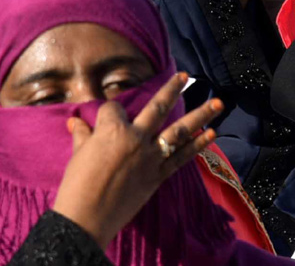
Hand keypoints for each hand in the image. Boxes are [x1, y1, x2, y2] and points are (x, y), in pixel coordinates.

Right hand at [51, 73, 221, 249]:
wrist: (86, 218)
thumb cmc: (76, 186)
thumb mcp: (77, 156)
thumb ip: (82, 135)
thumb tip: (75, 121)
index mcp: (112, 130)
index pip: (114, 109)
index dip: (109, 111)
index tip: (106, 116)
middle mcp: (136, 138)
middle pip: (158, 107)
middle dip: (172, 89)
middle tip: (185, 76)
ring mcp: (151, 156)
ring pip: (180, 130)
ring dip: (201, 114)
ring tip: (219, 102)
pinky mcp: (158, 175)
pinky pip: (182, 157)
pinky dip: (198, 145)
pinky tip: (212, 133)